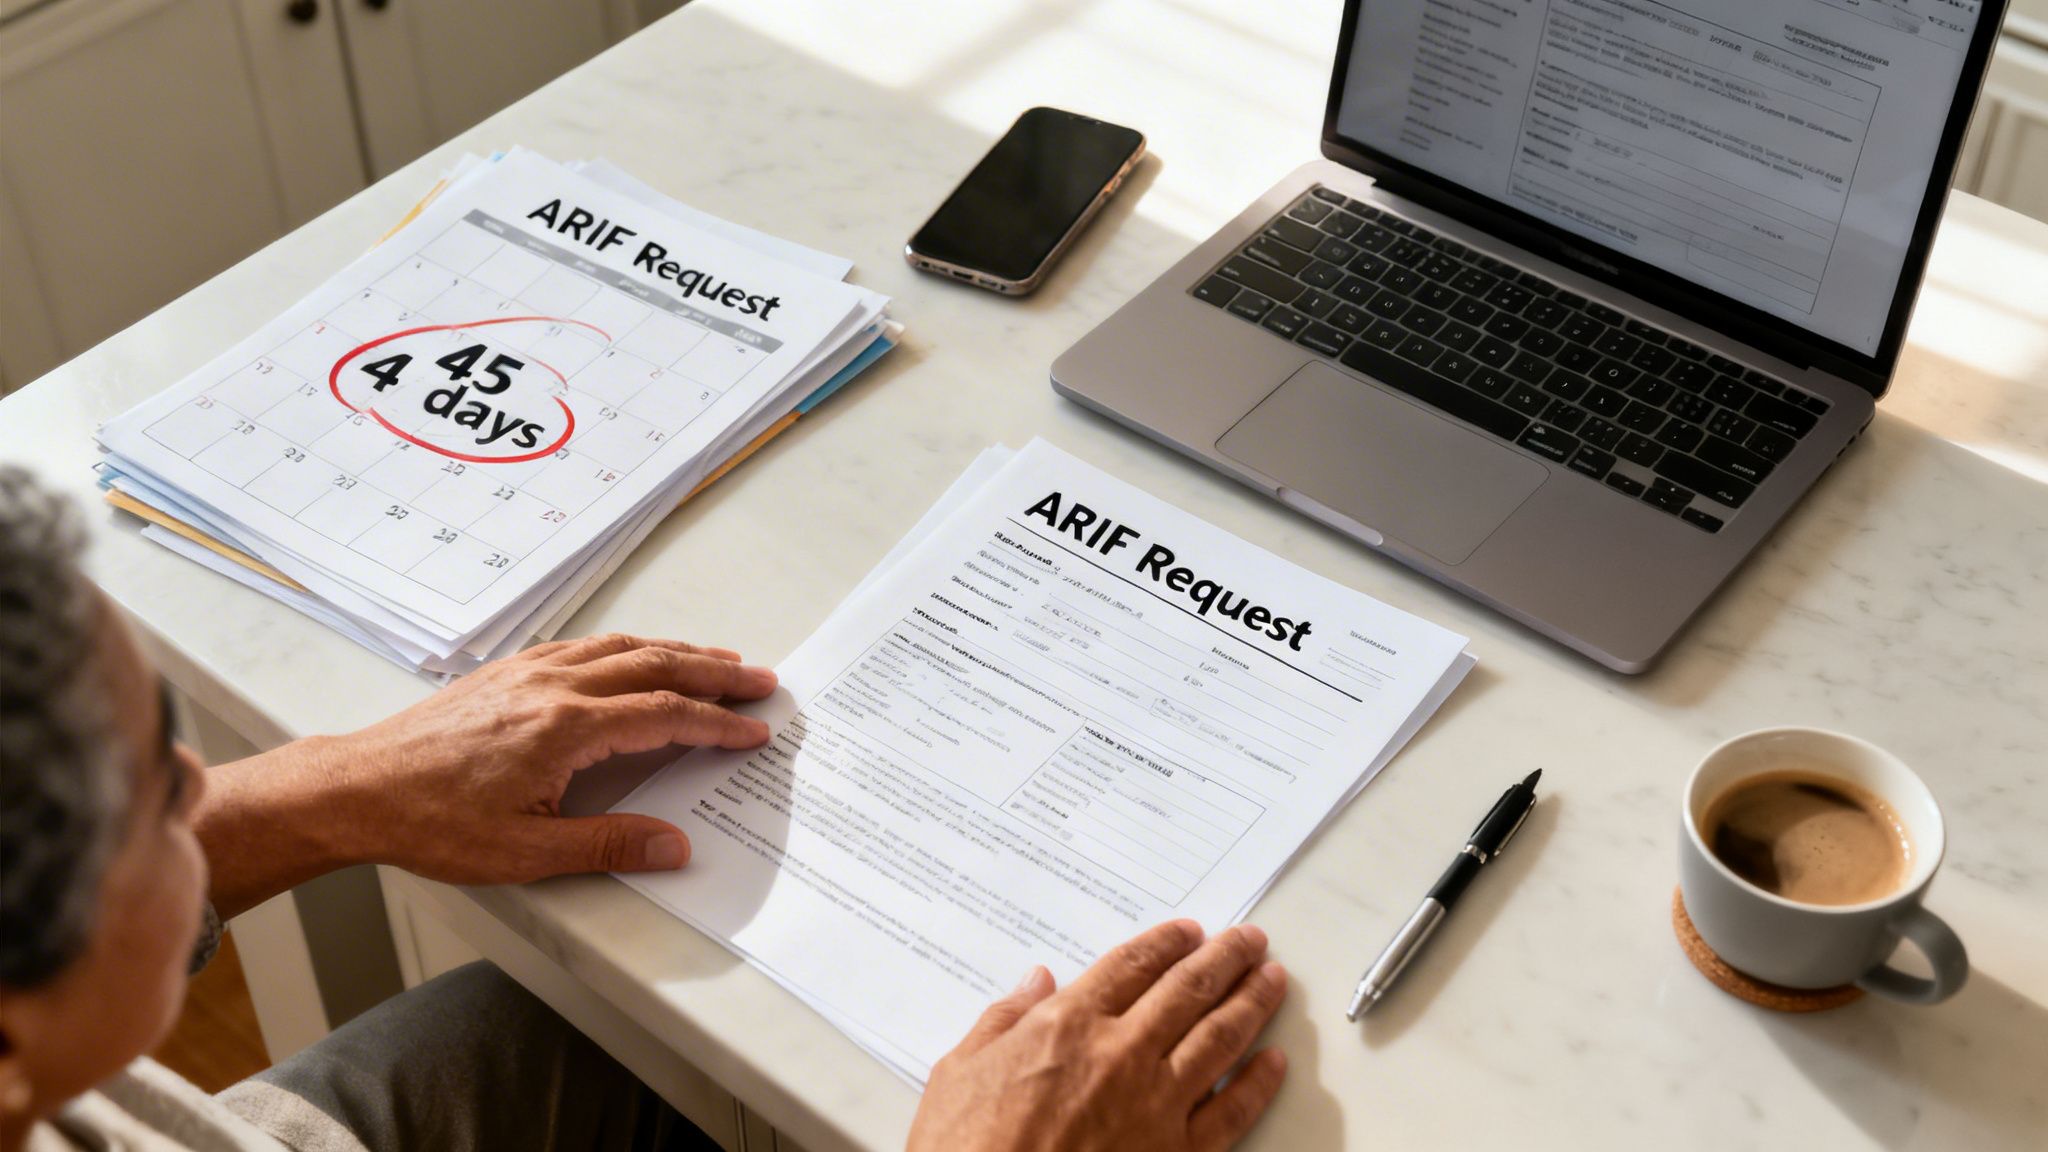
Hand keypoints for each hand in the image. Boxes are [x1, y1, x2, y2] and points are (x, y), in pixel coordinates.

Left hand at [312, 633, 775, 883]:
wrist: (357, 789)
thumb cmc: (431, 822)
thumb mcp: (524, 852)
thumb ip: (607, 844)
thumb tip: (674, 845)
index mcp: (565, 728)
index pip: (663, 715)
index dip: (716, 723)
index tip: (753, 730)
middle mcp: (553, 688)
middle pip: (654, 666)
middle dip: (714, 673)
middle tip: (760, 680)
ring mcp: (528, 674)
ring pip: (620, 647)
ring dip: (677, 651)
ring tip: (717, 660)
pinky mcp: (506, 674)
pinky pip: (584, 646)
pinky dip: (628, 646)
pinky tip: (636, 653)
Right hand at [908, 920, 1289, 1151]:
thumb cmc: (966, 1151)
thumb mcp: (958, 1072)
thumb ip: (1000, 1021)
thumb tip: (1031, 984)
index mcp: (1068, 1026)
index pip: (1132, 966)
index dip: (1166, 942)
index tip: (1188, 933)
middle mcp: (1121, 1055)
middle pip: (1188, 990)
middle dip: (1225, 958)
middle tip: (1248, 941)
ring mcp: (1156, 1105)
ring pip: (1220, 1037)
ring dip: (1252, 1001)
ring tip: (1272, 979)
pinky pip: (1233, 1111)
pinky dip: (1259, 1082)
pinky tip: (1273, 1061)